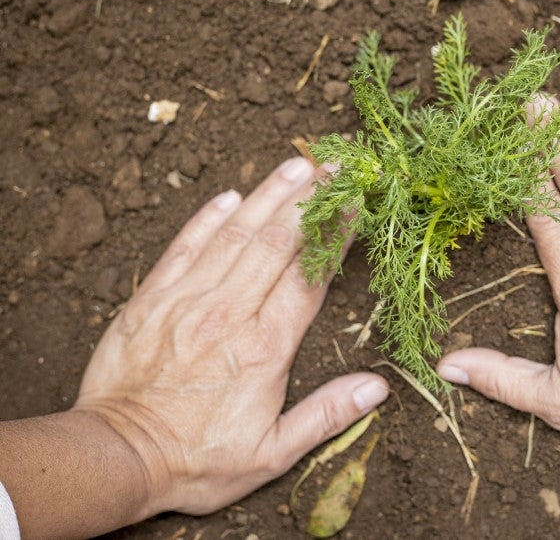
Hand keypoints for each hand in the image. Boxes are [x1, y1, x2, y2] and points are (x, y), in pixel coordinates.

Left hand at [74, 157, 388, 516]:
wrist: (119, 458)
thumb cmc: (198, 460)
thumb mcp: (272, 454)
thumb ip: (325, 416)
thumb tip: (375, 388)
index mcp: (264, 349)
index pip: (309, 277)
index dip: (336, 236)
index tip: (357, 204)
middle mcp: (227, 315)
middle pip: (276, 242)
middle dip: (310, 200)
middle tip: (335, 166)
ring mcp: (186, 302)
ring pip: (234, 235)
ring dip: (268, 195)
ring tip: (297, 164)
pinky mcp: (150, 300)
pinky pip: (183, 247)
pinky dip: (207, 219)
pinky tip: (229, 196)